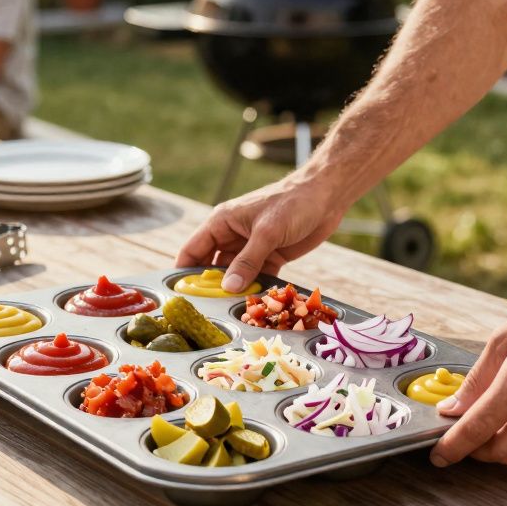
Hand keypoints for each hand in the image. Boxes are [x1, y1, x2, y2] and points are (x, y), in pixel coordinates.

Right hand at [176, 176, 346, 291]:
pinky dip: (257, 289)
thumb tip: (228, 287)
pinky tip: (257, 304)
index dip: (183, 271)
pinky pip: (258, 277)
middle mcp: (233, 235)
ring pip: (236, 274)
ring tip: (233, 310)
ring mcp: (252, 247)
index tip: (180, 294)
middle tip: (208, 308)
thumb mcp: (267, 232)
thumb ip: (247, 261)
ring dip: (236, 290)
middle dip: (211, 286)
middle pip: (213, 266)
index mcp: (222, 222)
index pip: (193, 249)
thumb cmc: (292, 203)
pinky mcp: (271, 256)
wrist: (326, 196)